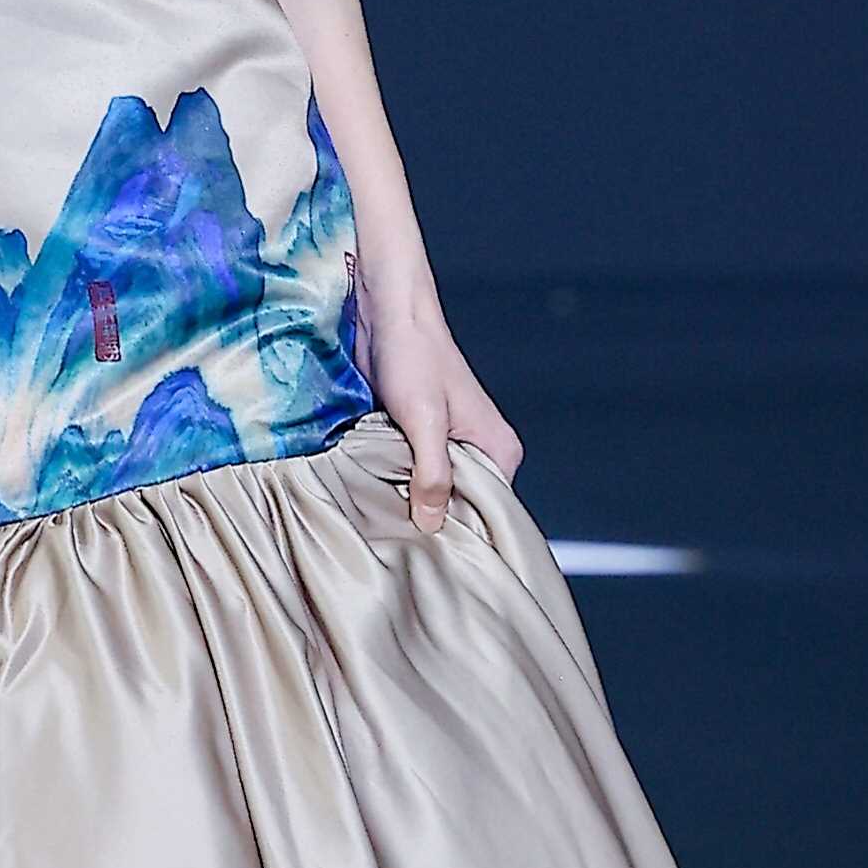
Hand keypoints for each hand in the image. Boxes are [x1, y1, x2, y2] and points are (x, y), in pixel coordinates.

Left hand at [356, 269, 522, 534]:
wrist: (385, 312)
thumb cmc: (414, 355)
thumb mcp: (424, 420)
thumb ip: (432, 473)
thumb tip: (433, 524)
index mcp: (497, 450)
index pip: (487, 514)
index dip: (458, 534)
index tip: (426, 555)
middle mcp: (478, 452)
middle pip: (457, 506)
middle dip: (427, 520)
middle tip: (394, 541)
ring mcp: (445, 446)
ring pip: (428, 492)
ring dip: (404, 503)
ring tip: (379, 521)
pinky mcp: (415, 439)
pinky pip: (407, 474)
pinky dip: (390, 484)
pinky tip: (370, 496)